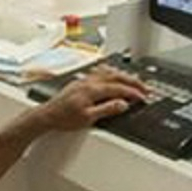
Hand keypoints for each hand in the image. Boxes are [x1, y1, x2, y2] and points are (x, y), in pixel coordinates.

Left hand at [33, 67, 147, 131]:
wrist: (47, 115)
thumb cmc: (64, 118)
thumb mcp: (88, 118)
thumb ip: (107, 109)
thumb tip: (122, 104)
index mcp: (92, 90)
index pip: (119, 88)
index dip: (133, 92)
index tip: (143, 97)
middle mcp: (89, 82)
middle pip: (116, 77)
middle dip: (133, 81)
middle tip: (145, 87)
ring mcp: (84, 80)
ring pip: (108, 72)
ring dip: (123, 75)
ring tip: (133, 80)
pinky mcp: (80, 82)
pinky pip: (99, 73)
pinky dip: (111, 73)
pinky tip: (112, 75)